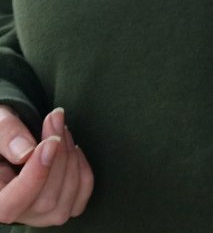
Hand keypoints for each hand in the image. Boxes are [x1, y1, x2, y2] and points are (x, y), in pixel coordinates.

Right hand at [0, 105, 93, 225]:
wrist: (15, 140)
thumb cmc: (4, 136)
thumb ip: (6, 136)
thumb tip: (25, 153)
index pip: (12, 204)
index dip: (36, 175)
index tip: (51, 142)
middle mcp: (17, 215)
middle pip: (45, 200)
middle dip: (58, 153)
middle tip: (55, 118)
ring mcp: (43, 215)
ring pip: (67, 195)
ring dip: (70, 154)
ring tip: (60, 127)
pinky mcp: (65, 206)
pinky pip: (83, 190)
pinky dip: (83, 165)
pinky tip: (71, 147)